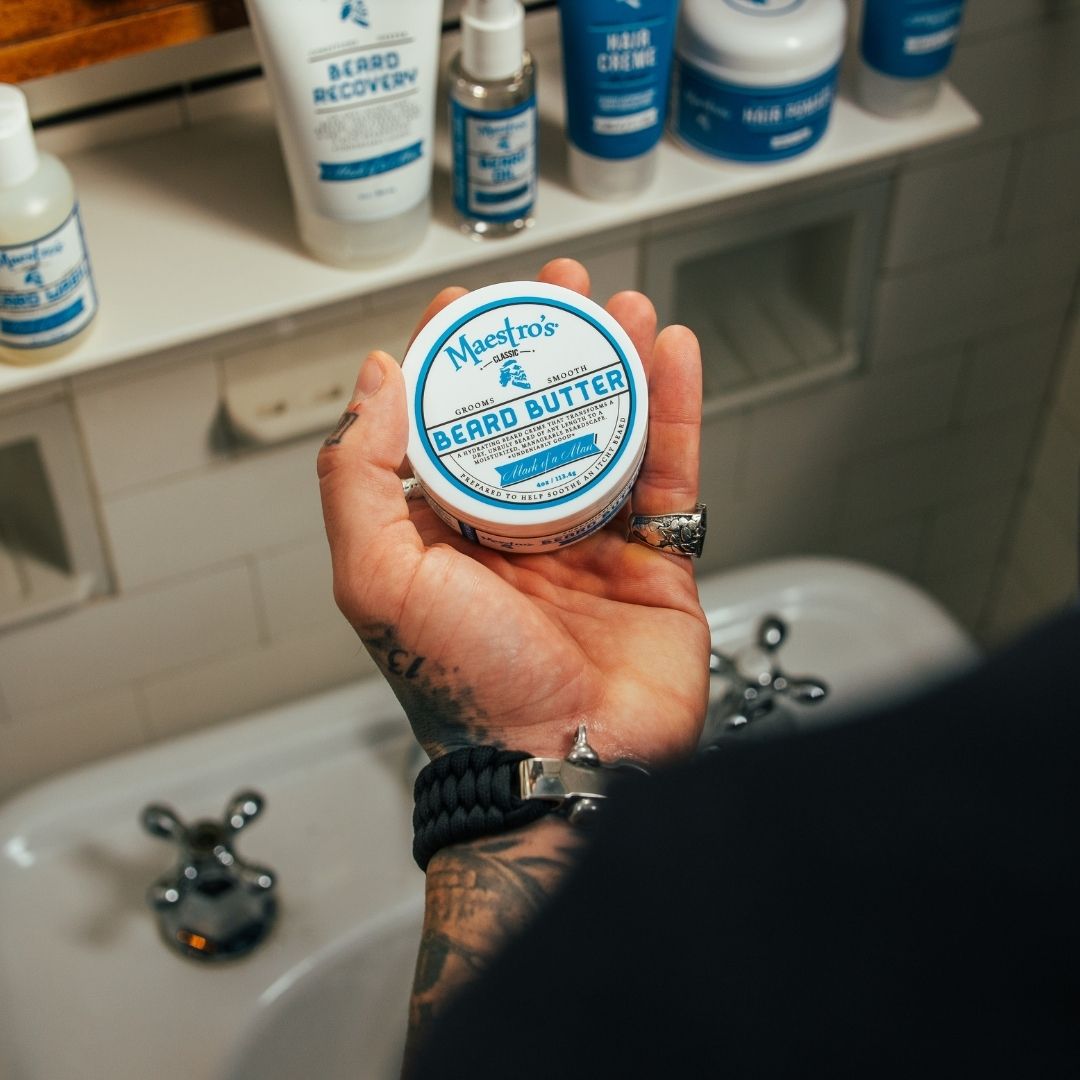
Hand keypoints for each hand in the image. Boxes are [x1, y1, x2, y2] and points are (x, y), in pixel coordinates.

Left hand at [318, 258, 709, 763]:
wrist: (565, 765)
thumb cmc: (467, 689)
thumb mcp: (377, 580)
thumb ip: (358, 477)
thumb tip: (375, 377)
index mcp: (448, 532)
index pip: (449, 425)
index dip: (458, 360)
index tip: (468, 303)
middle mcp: (517, 532)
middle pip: (536, 416)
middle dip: (548, 346)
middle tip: (561, 288)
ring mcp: (590, 543)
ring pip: (607, 432)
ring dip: (617, 363)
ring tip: (621, 308)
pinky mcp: (654, 560)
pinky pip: (669, 471)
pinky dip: (675, 409)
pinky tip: (674, 353)